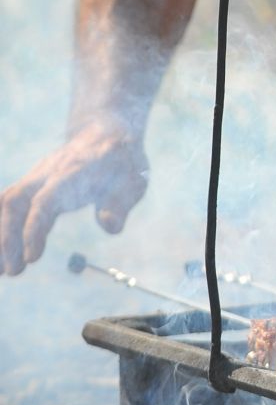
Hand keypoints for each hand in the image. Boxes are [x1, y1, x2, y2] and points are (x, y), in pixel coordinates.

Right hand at [0, 119, 148, 274]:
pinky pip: (5, 203)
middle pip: (16, 201)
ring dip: (0, 235)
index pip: (46, 200)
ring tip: (0, 271)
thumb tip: (109, 226)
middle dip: (8, 237)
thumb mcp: (133, 180)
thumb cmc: (121, 162)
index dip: (35, 229)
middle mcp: (48, 172)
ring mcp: (35, 176)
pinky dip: (1, 227)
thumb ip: (120, 203)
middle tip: (13, 272)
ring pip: (6, 201)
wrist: (105, 132)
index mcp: (74, 172)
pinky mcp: (29, 183)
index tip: (31, 258)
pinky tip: (1, 254)